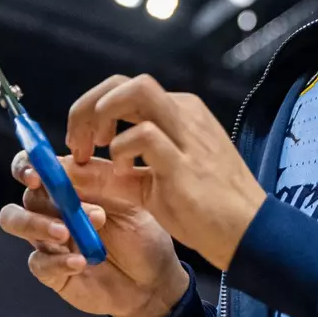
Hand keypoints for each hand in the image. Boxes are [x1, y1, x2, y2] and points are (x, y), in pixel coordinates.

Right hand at [0, 150, 190, 316]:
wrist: (154, 281)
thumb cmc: (142, 234)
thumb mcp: (131, 201)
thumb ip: (101, 180)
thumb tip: (68, 165)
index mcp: (69, 187)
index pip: (34, 167)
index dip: (26, 166)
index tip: (37, 174)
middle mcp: (53, 211)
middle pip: (25, 196)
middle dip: (39, 199)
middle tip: (64, 206)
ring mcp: (50, 241)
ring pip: (18, 225)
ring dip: (37, 224)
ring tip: (65, 233)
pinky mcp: (52, 272)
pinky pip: (38, 263)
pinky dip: (57, 261)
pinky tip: (80, 262)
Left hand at [66, 74, 266, 270]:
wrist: (248, 233)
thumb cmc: (204, 209)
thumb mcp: (150, 186)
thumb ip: (112, 174)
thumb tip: (68, 170)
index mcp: (177, 113)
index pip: (124, 89)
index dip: (91, 110)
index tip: (79, 144)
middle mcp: (182, 113)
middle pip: (124, 82)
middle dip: (89, 106)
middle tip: (79, 143)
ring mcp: (186, 133)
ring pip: (136, 91)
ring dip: (103, 114)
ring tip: (99, 149)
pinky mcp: (185, 161)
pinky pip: (144, 134)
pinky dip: (122, 150)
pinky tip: (127, 172)